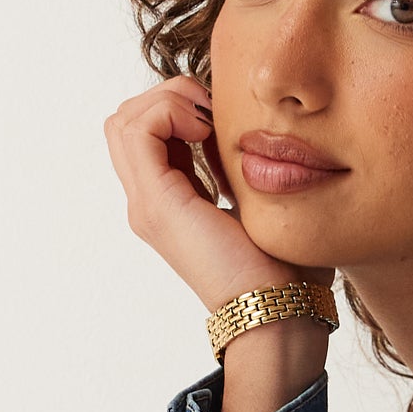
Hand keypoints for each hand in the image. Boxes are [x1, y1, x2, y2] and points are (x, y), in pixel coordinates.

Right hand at [103, 76, 324, 311]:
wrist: (280, 314)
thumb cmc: (286, 270)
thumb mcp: (258, 202)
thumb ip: (239, 168)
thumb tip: (239, 130)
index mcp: (170, 204)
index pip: (150, 131)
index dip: (182, 107)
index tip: (225, 120)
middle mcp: (150, 204)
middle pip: (129, 120)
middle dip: (171, 97)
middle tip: (215, 114)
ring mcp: (148, 205)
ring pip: (126, 119)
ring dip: (170, 100)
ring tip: (209, 121)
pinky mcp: (157, 204)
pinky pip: (139, 129)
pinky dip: (170, 111)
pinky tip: (206, 130)